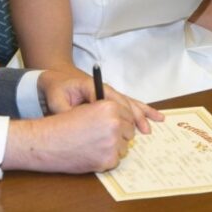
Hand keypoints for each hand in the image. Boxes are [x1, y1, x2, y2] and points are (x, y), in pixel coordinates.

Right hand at [3, 101, 135, 172]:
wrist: (47, 142)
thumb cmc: (63, 125)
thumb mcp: (88, 109)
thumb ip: (109, 114)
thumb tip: (128, 124)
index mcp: (109, 107)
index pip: (129, 115)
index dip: (122, 121)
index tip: (117, 126)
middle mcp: (114, 123)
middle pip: (129, 132)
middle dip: (120, 135)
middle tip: (102, 137)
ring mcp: (112, 143)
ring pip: (124, 147)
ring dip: (114, 148)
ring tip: (94, 145)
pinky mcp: (108, 160)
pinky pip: (116, 160)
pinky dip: (106, 159)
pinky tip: (91, 154)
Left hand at [37, 70, 161, 133]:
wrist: (57, 80)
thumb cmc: (57, 89)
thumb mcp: (57, 99)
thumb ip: (66, 111)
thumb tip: (76, 123)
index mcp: (94, 87)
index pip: (111, 100)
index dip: (120, 113)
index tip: (126, 127)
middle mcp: (106, 90)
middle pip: (124, 103)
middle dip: (135, 117)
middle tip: (144, 131)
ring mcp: (110, 95)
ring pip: (130, 104)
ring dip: (142, 116)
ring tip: (152, 126)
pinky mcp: (112, 101)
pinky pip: (129, 105)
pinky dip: (142, 111)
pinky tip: (155, 117)